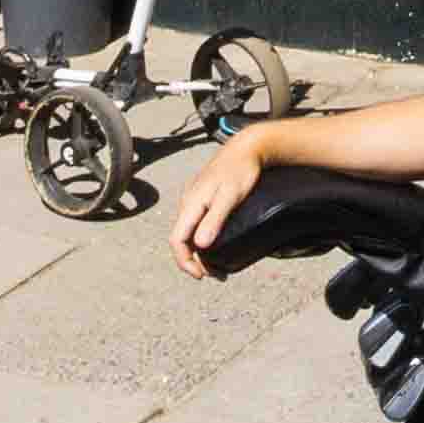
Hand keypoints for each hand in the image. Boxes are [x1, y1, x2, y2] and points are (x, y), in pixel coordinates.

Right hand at [164, 131, 271, 279]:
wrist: (246, 147)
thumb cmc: (240, 170)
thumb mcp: (230, 196)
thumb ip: (214, 219)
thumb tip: (200, 245)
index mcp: (191, 204)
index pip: (177, 240)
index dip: (185, 262)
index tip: (201, 275)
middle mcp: (188, 202)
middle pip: (181, 239)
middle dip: (193, 261)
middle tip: (214, 274)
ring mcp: (194, 199)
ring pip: (188, 232)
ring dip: (198, 251)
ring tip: (216, 264)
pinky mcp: (202, 197)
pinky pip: (195, 223)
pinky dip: (202, 239)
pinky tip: (214, 242)